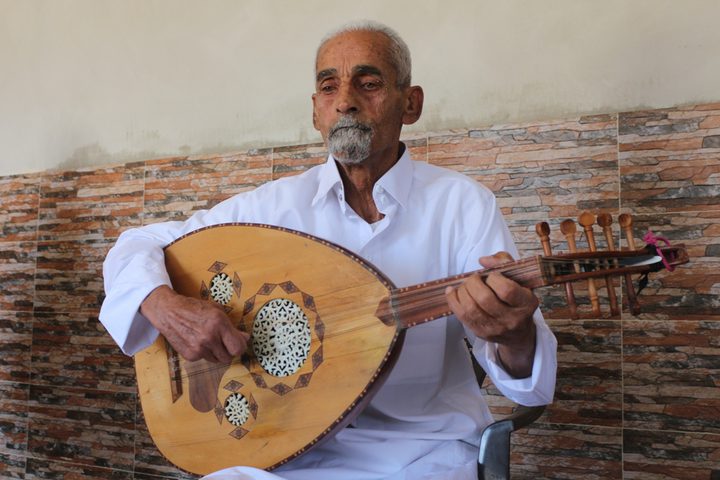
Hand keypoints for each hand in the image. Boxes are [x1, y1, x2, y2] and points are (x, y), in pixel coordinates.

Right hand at [140, 285, 249, 362]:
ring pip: (217, 360)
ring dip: (217, 353)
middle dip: (229, 351)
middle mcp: (209, 338)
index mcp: (218, 323)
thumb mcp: (217, 311)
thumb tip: (245, 338)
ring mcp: (199, 348)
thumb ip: (232, 326)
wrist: (169, 312)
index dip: (241, 347)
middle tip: (225, 342)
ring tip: (210, 340)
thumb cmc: (194, 308)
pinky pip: (204, 359)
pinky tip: (198, 341)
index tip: (240, 343)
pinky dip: (204, 353)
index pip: (238, 347)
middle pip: (228, 357)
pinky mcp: (190, 355)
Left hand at [445, 252, 537, 377]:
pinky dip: (453, 300)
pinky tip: (453, 292)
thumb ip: (504, 262)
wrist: (518, 333)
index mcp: (525, 303)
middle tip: (474, 278)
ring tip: (465, 285)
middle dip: (473, 283)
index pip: (507, 290)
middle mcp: (511, 319)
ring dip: (462, 291)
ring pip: (471, 309)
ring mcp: (495, 328)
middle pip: (485, 299)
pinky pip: (462, 316)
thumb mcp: (519, 279)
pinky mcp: (481, 333)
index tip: (492, 276)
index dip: (494, 279)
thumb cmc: (516, 300)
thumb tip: (483, 260)